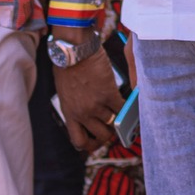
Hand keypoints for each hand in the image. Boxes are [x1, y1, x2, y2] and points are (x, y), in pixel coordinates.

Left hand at [54, 32, 122, 150]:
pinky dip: (127, 108)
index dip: (90, 144)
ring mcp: (96, 105)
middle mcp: (82, 113)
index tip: (97, 139)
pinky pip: (123, 109)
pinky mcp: (108, 94)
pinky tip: (129, 103)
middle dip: (109, 132)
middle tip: (114, 125)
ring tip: (121, 112)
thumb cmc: (67, 66)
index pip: (79, 141)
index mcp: (69, 113)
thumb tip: (88, 113)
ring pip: (114, 124)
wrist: (73, 50)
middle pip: (101, 136)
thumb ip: (75, 105)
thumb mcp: (66, 92)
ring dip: (119, 119)